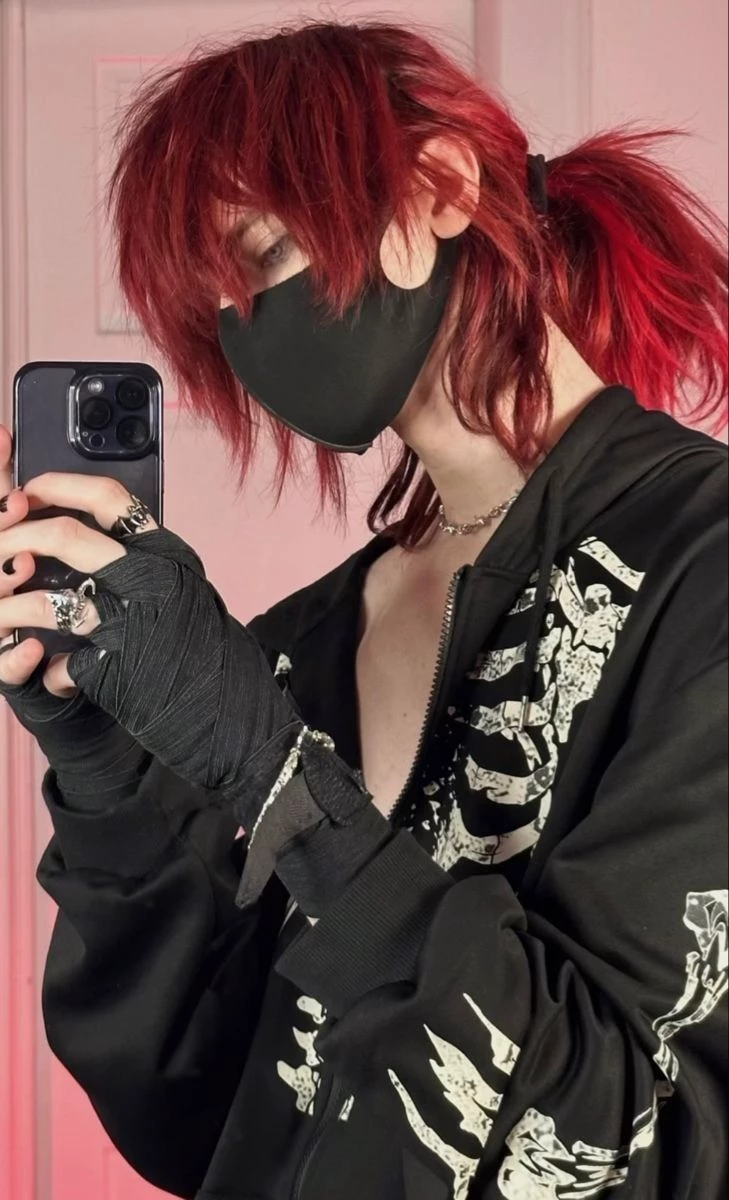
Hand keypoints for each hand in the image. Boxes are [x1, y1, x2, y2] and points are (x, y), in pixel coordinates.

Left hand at [0, 466, 381, 905]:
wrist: (244, 728)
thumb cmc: (220, 668)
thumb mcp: (193, 601)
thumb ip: (152, 574)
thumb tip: (102, 554)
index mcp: (170, 557)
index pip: (109, 498)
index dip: (58, 488)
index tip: (27, 493)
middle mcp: (152, 581)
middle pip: (65, 536)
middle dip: (14, 538)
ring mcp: (132, 626)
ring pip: (47, 599)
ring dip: (9, 608)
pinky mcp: (116, 673)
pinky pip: (59, 665)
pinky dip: (49, 673)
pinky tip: (56, 678)